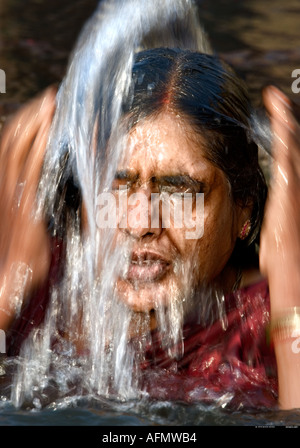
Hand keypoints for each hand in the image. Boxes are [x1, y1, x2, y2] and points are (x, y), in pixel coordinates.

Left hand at [0, 87, 55, 327]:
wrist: (5, 277)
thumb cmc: (31, 264)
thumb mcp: (53, 241)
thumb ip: (70, 219)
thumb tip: (91, 198)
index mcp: (26, 198)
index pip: (33, 154)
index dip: (43, 130)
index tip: (56, 110)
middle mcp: (11, 188)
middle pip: (18, 142)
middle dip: (33, 116)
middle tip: (50, 99)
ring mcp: (3, 189)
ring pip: (7, 147)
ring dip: (22, 123)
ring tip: (37, 107)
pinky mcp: (0, 193)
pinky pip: (2, 159)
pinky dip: (12, 140)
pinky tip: (20, 130)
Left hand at [260, 86, 299, 311]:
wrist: (290, 262)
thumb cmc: (281, 252)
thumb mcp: (272, 228)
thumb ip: (268, 215)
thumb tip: (258, 219)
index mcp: (290, 190)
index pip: (289, 156)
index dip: (286, 137)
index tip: (279, 119)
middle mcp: (296, 182)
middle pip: (294, 144)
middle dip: (287, 119)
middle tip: (278, 99)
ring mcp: (295, 182)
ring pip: (292, 144)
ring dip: (285, 119)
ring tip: (277, 99)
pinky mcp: (289, 185)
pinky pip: (287, 152)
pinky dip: (285, 132)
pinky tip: (280, 115)